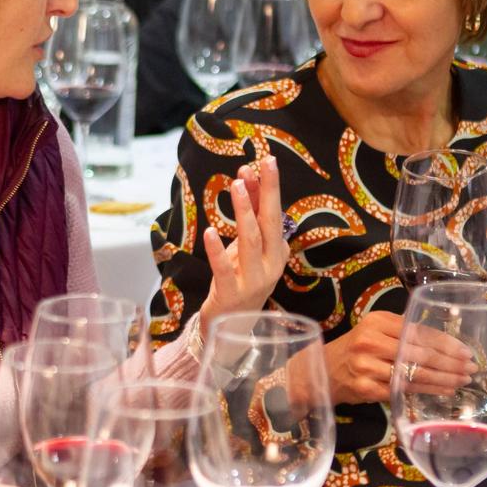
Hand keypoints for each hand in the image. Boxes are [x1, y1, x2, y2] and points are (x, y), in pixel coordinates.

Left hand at [200, 155, 289, 327]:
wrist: (233, 325)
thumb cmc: (240, 279)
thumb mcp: (246, 247)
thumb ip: (250, 216)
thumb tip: (249, 179)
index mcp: (277, 252)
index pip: (274, 214)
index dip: (270, 188)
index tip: (266, 162)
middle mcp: (270, 265)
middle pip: (270, 223)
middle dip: (266, 192)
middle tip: (258, 166)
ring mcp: (253, 280)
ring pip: (250, 240)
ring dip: (244, 211)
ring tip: (236, 187)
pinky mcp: (232, 293)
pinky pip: (224, 268)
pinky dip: (217, 250)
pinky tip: (210, 232)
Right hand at [322, 311, 475, 403]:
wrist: (324, 370)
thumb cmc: (356, 348)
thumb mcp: (375, 330)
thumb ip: (404, 330)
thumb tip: (446, 340)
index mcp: (377, 321)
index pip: (420, 332)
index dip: (446, 343)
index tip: (466, 351)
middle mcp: (371, 341)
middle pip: (420, 353)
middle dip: (450, 363)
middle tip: (471, 369)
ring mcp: (368, 366)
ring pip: (415, 374)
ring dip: (444, 379)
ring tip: (463, 380)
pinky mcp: (367, 388)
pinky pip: (405, 390)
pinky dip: (428, 391)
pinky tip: (444, 390)